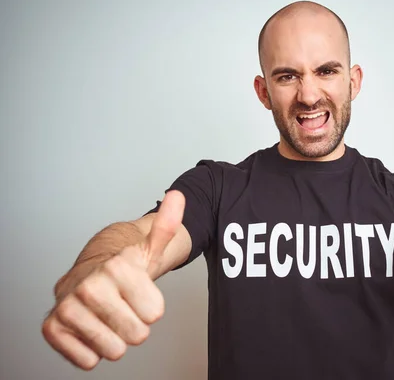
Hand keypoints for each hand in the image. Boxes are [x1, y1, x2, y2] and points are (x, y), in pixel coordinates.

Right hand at [42, 190, 184, 369]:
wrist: (87, 274)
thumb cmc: (123, 268)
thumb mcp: (149, 248)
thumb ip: (166, 226)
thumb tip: (178, 196)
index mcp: (117, 266)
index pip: (155, 313)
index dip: (152, 307)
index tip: (139, 293)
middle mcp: (89, 286)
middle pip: (137, 335)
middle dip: (135, 325)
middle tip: (124, 307)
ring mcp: (67, 307)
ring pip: (113, 351)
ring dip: (114, 339)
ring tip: (108, 317)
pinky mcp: (52, 329)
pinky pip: (87, 360)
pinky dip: (92, 350)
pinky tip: (90, 328)